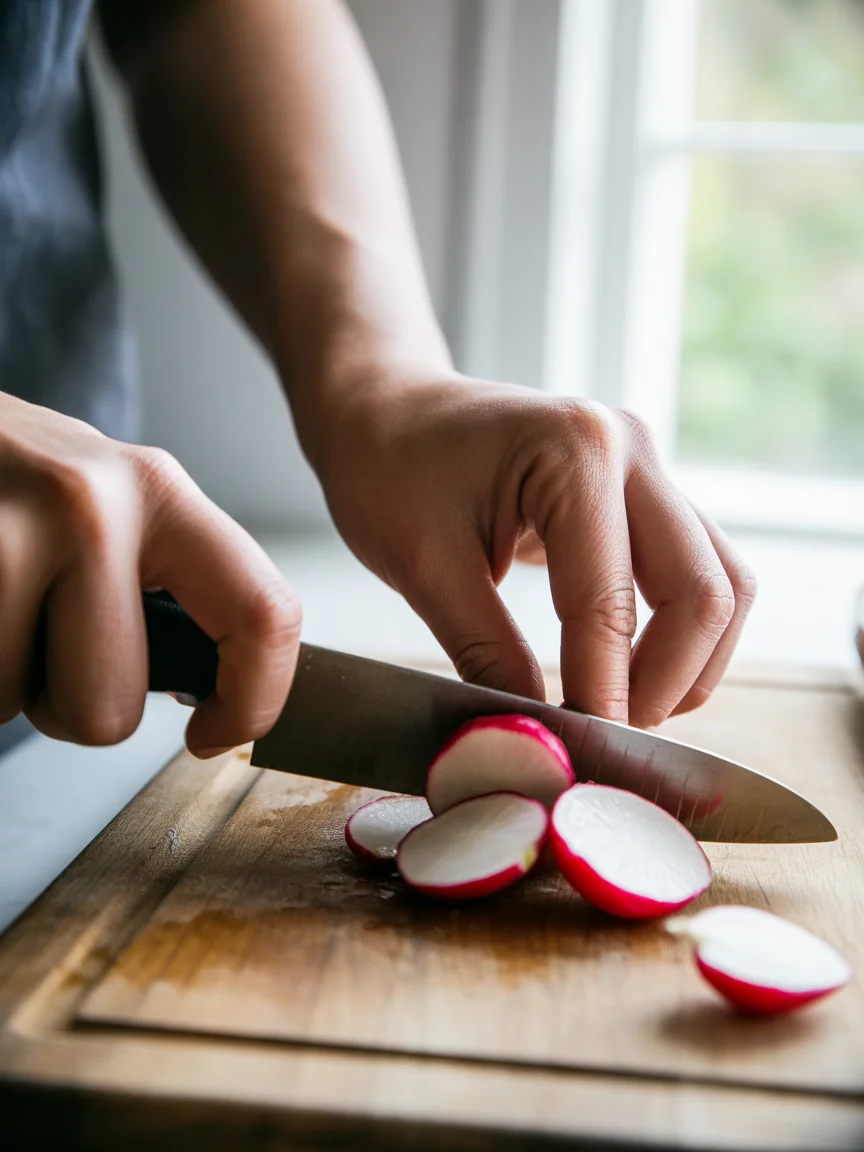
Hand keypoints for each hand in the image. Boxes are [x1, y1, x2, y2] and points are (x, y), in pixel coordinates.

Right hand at [0, 393, 299, 753]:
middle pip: (109, 710)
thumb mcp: (103, 496)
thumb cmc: (6, 472)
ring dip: (1, 682)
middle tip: (41, 643)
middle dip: (66, 704)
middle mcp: (92, 505)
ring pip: (19, 707)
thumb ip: (160, 574)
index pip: (263, 614)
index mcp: (157, 491)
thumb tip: (209, 687)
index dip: (253, 700)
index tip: (213, 733)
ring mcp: (11, 532)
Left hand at [320, 373, 755, 727]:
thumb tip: (536, 737)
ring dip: (689, 661)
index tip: (582, 754)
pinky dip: (681, 632)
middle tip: (607, 738)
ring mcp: (647, 467)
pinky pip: (698, 570)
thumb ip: (485, 654)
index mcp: (576, 450)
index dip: (601, 692)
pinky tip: (633, 672)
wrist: (387, 410)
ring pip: (721, 583)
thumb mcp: (422, 566)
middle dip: (664, 683)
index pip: (609, 601)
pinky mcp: (644, 492)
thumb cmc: (388, 469)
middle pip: (704, 592)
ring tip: (625, 712)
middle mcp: (632, 449)